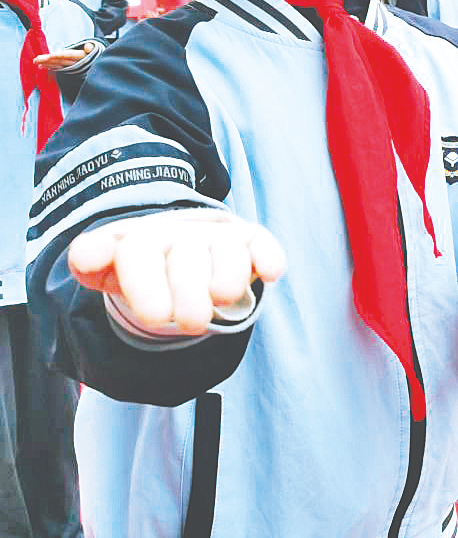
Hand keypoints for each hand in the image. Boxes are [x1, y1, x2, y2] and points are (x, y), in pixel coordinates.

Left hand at [34, 44, 94, 70]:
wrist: (95, 62)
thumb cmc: (93, 54)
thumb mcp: (94, 49)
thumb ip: (91, 48)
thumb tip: (88, 46)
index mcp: (80, 56)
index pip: (69, 55)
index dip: (61, 55)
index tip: (51, 55)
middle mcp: (74, 62)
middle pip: (60, 60)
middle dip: (48, 60)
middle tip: (36, 59)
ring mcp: (70, 66)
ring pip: (57, 65)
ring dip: (46, 64)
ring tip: (36, 62)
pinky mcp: (67, 68)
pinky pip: (57, 68)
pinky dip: (49, 67)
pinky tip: (41, 66)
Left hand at [67, 209, 285, 334]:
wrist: (179, 249)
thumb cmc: (144, 271)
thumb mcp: (110, 271)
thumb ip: (92, 262)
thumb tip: (84, 255)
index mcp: (141, 241)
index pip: (138, 252)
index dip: (146, 283)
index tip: (156, 317)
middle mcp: (180, 234)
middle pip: (186, 259)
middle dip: (190, 292)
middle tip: (191, 325)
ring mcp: (217, 237)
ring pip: (226, 251)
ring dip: (228, 275)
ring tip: (222, 299)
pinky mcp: (250, 241)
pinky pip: (261, 243)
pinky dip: (268, 256)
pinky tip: (270, 273)